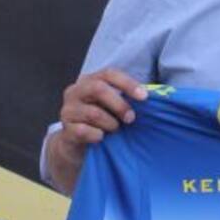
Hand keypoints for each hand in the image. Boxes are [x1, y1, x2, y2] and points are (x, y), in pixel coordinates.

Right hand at [47, 68, 147, 193]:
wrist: (76, 145)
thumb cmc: (102, 121)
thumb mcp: (113, 107)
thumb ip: (127, 99)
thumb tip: (154, 96)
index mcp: (89, 81)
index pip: (109, 74)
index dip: (128, 83)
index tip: (144, 97)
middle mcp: (75, 91)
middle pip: (98, 88)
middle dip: (119, 104)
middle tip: (131, 119)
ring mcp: (68, 110)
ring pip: (93, 113)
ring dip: (110, 123)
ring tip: (115, 130)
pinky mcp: (66, 129)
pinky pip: (83, 131)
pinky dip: (97, 135)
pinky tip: (102, 138)